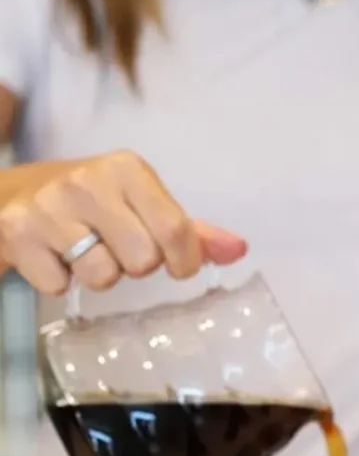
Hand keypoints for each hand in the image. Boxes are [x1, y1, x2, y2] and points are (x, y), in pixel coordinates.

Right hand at [0, 150, 246, 294]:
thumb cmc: (90, 203)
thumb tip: (239, 249)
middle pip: (143, 261)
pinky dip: (59, 280)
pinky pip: (60, 286)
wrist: (10, 195)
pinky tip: (52, 255)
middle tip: (116, 248)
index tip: (177, 264)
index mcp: (127, 169)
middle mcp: (87, 181)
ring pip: (103, 277)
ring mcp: (49, 207)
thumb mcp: (141, 204)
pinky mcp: (17, 233)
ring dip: (98, 275)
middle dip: (135, 266)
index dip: (184, 261)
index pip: (177, 232)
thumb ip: (191, 230)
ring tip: (83, 250)